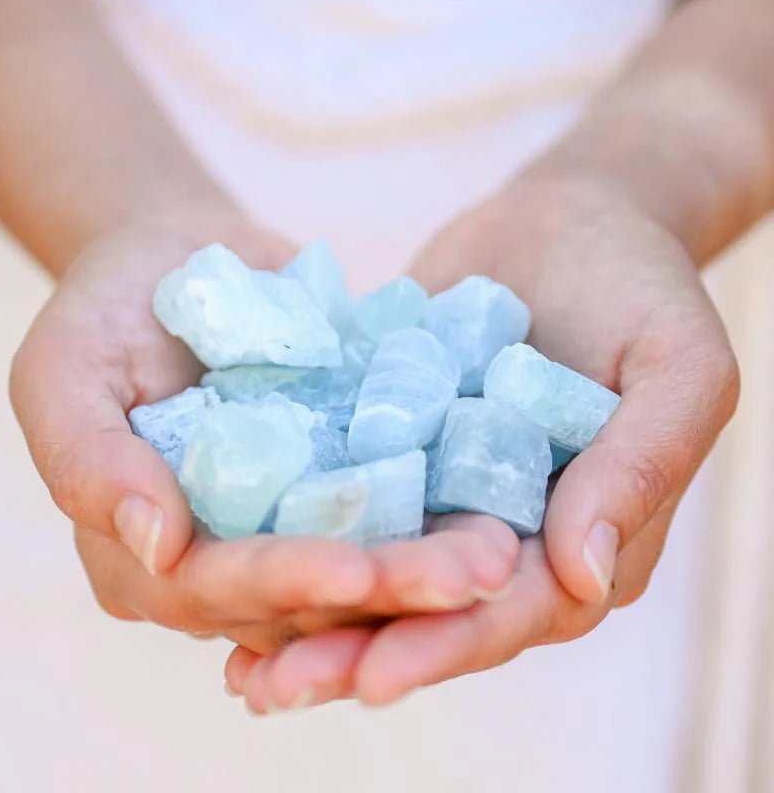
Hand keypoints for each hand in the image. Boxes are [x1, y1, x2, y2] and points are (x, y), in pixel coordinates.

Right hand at [11, 221, 519, 647]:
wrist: (181, 258)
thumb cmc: (107, 309)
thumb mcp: (63, 370)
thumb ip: (86, 459)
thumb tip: (157, 544)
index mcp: (146, 556)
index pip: (213, 590)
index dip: (281, 585)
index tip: (353, 573)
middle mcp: (224, 561)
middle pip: (305, 600)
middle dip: (386, 593)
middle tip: (470, 578)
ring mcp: (289, 526)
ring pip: (363, 569)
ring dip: (432, 569)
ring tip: (500, 556)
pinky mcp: (340, 484)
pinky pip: (394, 509)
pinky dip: (442, 516)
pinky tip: (501, 512)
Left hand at [224, 173, 739, 710]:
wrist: (568, 219)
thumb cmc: (639, 285)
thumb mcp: (677, 366)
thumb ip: (643, 466)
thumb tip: (580, 575)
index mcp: (584, 535)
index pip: (515, 610)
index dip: (446, 645)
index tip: (373, 676)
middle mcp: (510, 529)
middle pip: (432, 608)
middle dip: (357, 648)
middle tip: (273, 686)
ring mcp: (447, 490)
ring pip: (378, 567)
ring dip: (311, 613)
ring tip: (238, 659)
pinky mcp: (397, 446)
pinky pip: (345, 495)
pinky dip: (296, 530)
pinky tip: (227, 557)